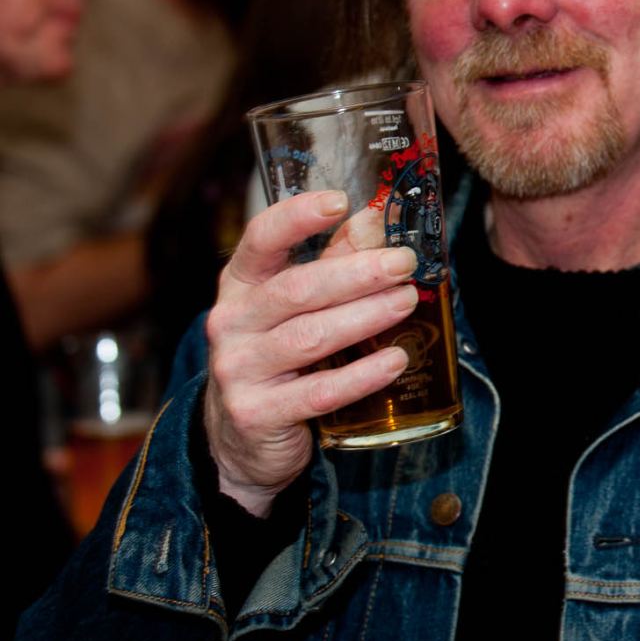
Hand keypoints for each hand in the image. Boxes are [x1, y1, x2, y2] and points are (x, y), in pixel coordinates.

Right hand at [203, 190, 419, 514]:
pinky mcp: (257, 414)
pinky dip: (361, 376)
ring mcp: (238, 370)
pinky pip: (318, 392)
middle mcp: (232, 322)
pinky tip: (395, 360)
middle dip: (357, 273)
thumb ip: (333, 261)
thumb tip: (374, 219)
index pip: (260, 239)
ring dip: (364, 317)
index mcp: (240, 285)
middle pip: (297, 289)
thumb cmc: (281, 357)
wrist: (241, 438)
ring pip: (308, 337)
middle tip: (404, 263)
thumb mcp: (297, 305)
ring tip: (406, 302)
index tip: (339, 202)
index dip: (297, 217)